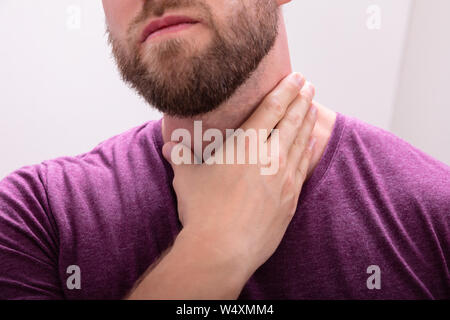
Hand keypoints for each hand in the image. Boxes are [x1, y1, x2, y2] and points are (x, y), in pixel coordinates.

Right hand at [163, 73, 316, 276]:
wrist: (223, 249)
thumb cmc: (203, 210)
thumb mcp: (187, 177)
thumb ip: (181, 157)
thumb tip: (169, 146)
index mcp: (246, 144)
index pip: (272, 108)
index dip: (286, 90)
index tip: (296, 77)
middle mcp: (270, 156)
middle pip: (292, 120)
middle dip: (301, 99)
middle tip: (309, 85)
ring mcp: (284, 178)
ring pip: (301, 141)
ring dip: (308, 121)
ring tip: (313, 108)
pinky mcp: (290, 198)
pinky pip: (304, 167)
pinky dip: (309, 150)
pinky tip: (312, 142)